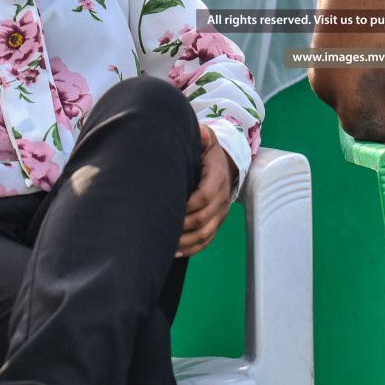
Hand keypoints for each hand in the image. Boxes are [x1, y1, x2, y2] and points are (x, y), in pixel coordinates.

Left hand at [177, 124, 235, 257]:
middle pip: (202, 219)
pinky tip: (174, 252)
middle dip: (181, 226)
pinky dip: (191, 249)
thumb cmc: (208, 153)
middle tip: (158, 228)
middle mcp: (221, 199)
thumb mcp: (207, 139)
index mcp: (217, 178)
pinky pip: (206, 241)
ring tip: (164, 245)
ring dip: (184, 242)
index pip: (203, 196)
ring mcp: (220, 214)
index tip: (166, 208)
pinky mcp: (216, 224)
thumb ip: (203, 136)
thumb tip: (201, 132)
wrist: (226, 166)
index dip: (186, 205)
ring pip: (204, 234)